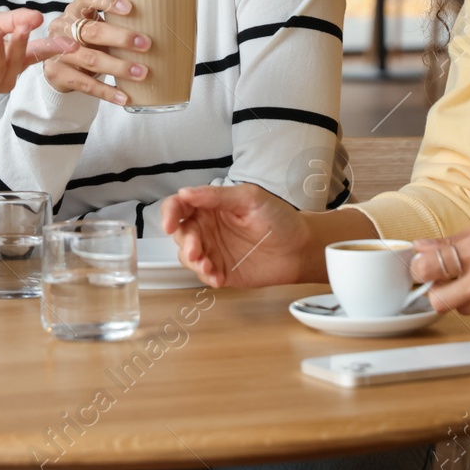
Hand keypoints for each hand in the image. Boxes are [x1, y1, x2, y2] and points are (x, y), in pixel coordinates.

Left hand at [0, 8, 75, 103]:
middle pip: (18, 65)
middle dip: (20, 46)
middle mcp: (0, 75)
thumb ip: (10, 21)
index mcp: (8, 58)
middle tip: (20, 28)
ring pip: (1, 76)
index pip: (35, 55)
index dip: (52, 50)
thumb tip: (37, 16)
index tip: (70, 44)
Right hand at [42, 0, 152, 105]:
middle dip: (121, 38)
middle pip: (92, 31)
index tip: (130, 8)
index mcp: (76, 9)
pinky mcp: (56, 74)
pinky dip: (106, 92)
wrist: (59, 63)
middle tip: (146, 44)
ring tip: (141, 73)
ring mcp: (56, 51)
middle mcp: (63, 27)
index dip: (107, 1)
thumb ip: (119, 24)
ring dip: (118, 67)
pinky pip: (84, 84)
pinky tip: (124, 96)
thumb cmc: (88, 40)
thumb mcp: (98, 26)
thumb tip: (162, 29)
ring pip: (90, 59)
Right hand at [164, 183, 373, 287]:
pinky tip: (217, 277)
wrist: (300, 248)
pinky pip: (203, 275)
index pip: (179, 206)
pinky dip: (206, 277)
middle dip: (185, 243)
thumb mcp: (249, 198)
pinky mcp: (221, 271)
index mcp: (210, 206)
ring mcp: (213, 250)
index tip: (169, 224)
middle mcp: (208, 228)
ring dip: (193, 262)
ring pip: (187, 256)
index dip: (169, 213)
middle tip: (196, 250)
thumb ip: (217, 195)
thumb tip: (187, 192)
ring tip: (208, 265)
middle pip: (180, 234)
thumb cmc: (279, 218)